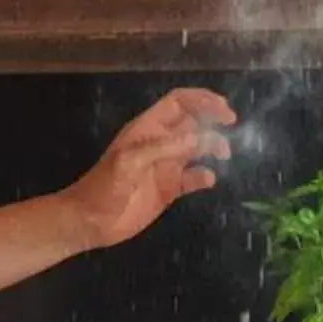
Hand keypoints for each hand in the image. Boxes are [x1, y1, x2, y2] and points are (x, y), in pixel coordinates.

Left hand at [60, 89, 235, 249]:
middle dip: (212, 120)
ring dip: (212, 146)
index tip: (223, 108)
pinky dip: (204, 177)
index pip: (178, 103)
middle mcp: (160, 144)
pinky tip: (208, 179)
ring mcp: (165, 166)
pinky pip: (193, 178)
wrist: (90, 221)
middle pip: (192, 122)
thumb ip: (163, 148)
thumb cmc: (104, 187)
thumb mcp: (129, 162)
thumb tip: (199, 137)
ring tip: (224, 154)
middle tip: (231, 125)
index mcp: (148, 130)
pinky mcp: (169, 189)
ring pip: (196, 148)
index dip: (201, 100)